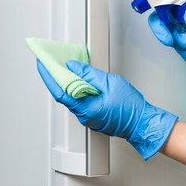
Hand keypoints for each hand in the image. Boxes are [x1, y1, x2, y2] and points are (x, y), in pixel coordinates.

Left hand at [37, 59, 177, 159]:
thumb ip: (90, 75)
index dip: (49, 76)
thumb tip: (74, 68)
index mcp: (86, 109)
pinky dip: (77, 90)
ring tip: (66, 68)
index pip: (60, 91)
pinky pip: (81, 101)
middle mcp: (84, 116)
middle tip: (52, 63)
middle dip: (57, 78)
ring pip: (72, 98)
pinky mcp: (94, 116)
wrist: (142, 123)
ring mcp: (89, 117)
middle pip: (64, 94)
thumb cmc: (131, 108)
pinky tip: (81, 80)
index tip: (43, 64)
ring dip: (67, 83)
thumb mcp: (111, 84)